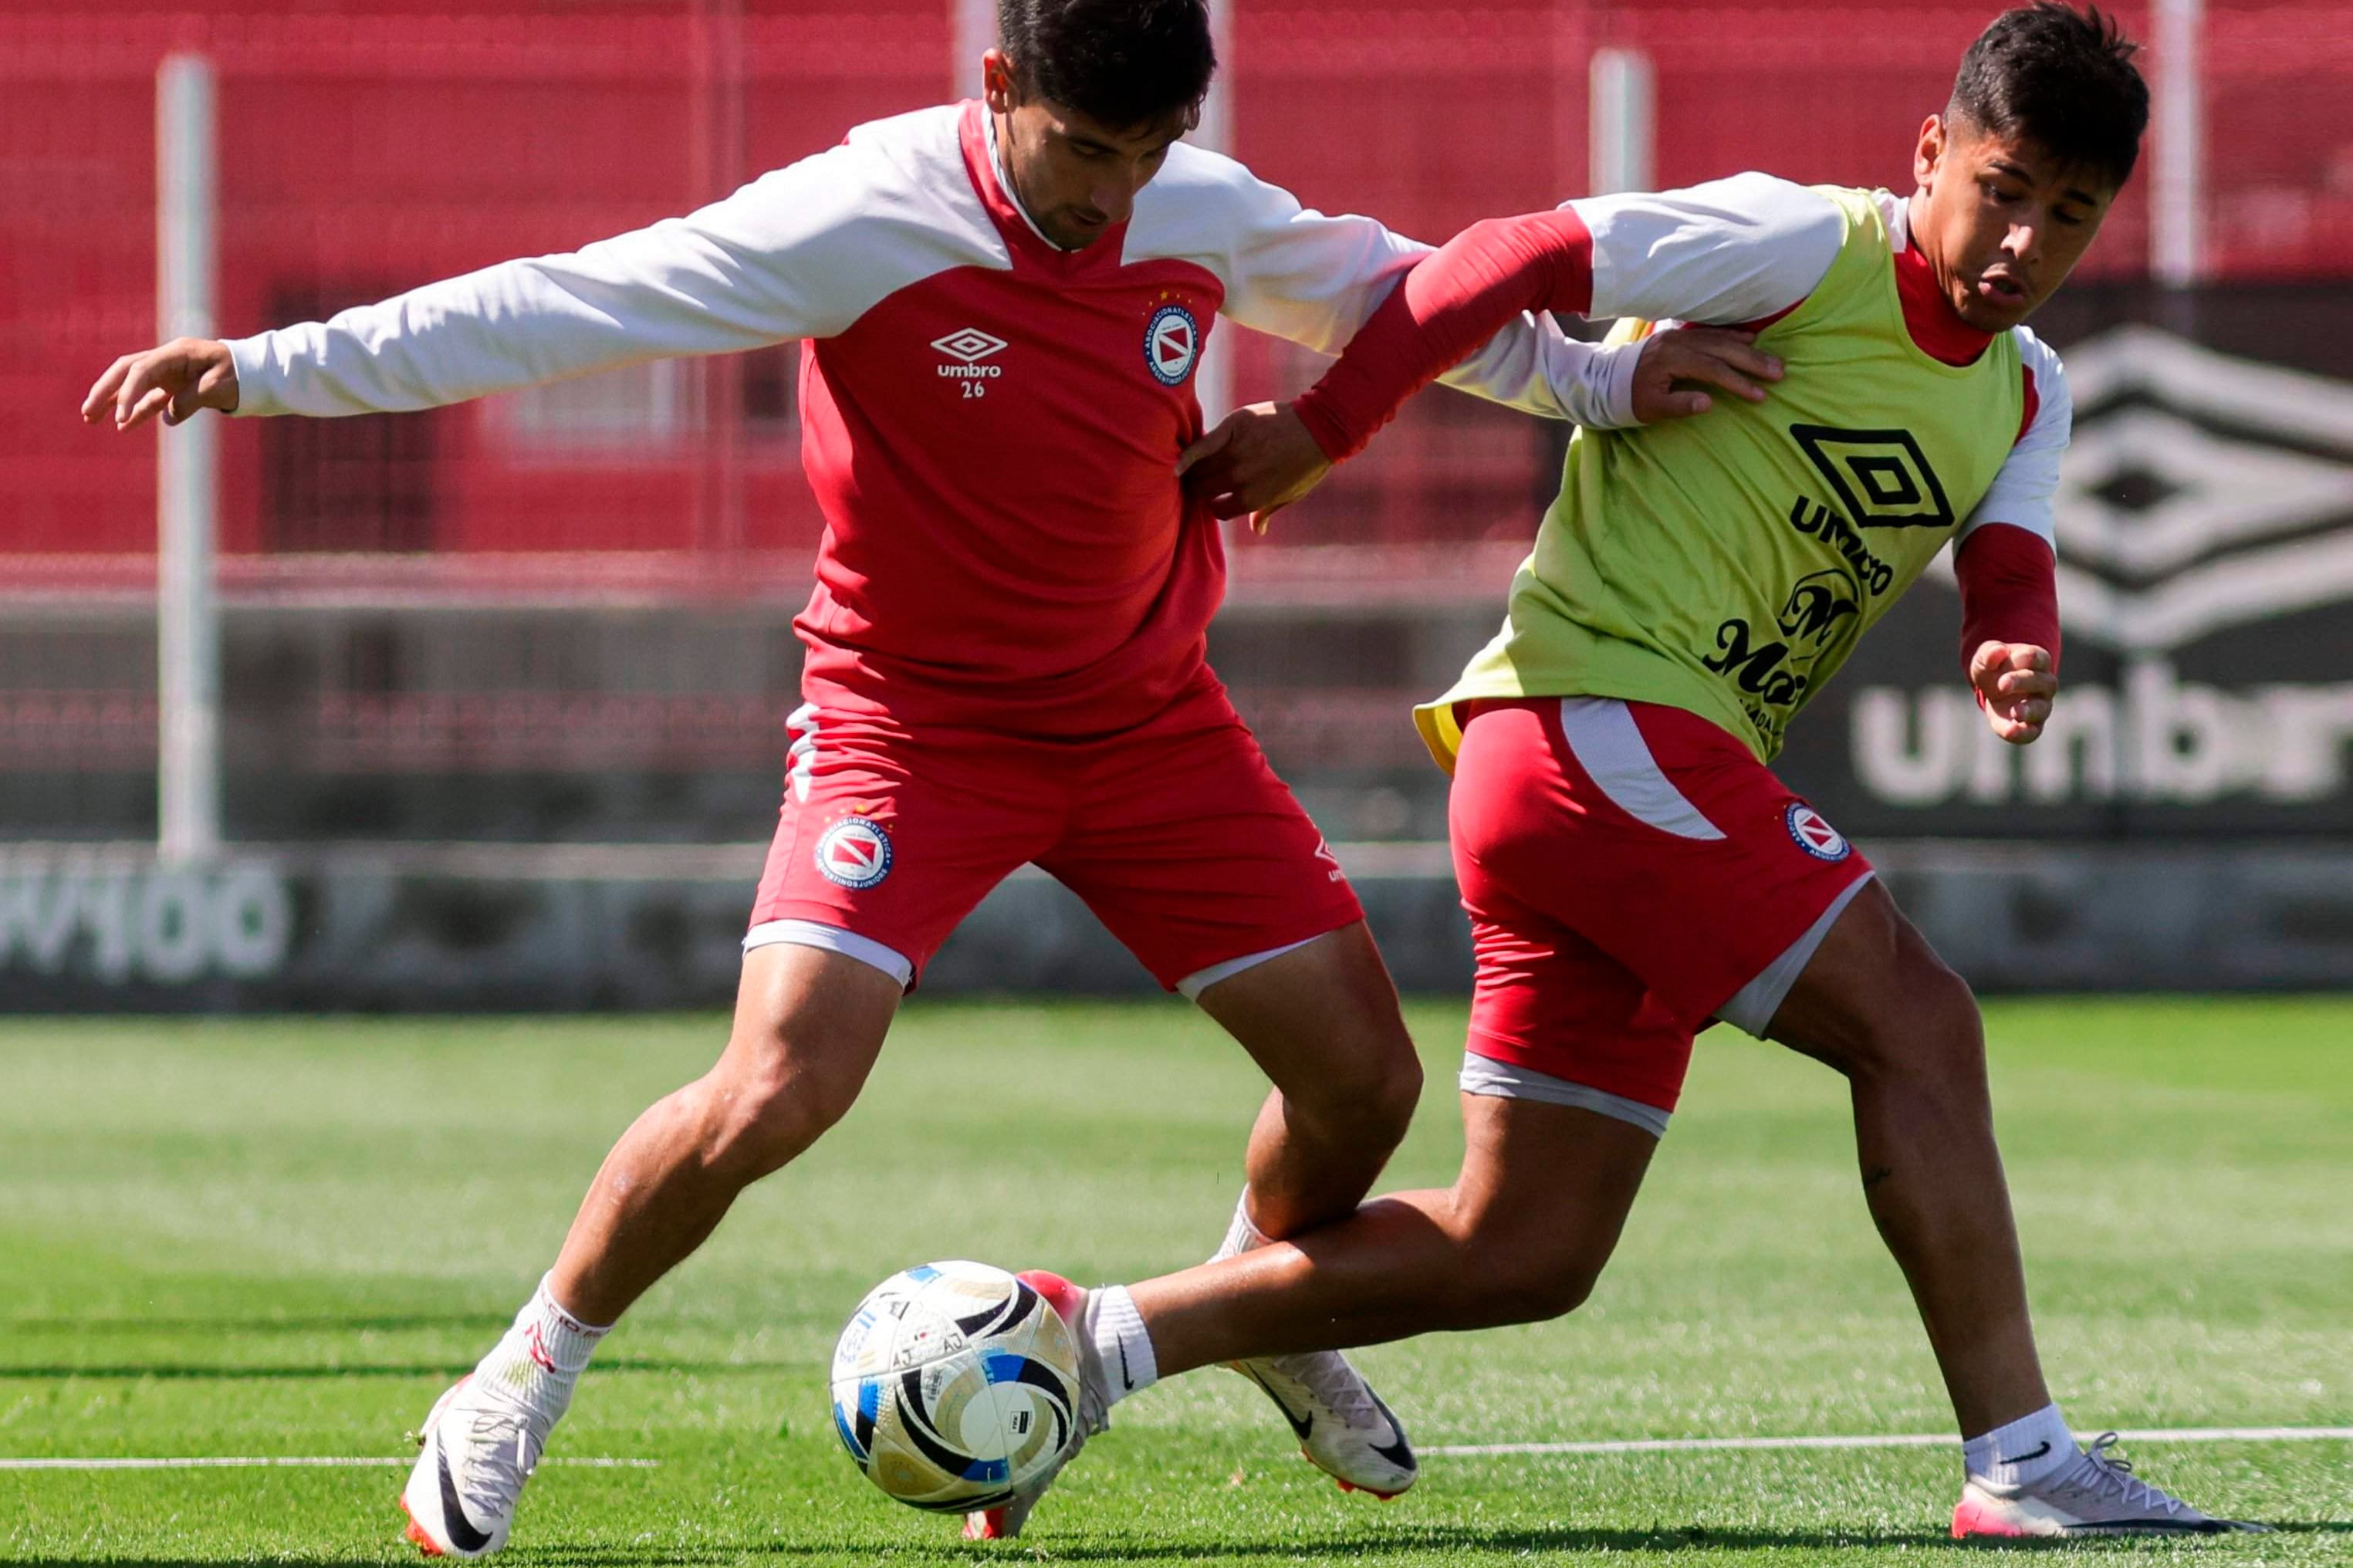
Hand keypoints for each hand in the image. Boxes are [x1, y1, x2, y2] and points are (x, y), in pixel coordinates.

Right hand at [82, 337, 238, 430]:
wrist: (255, 371)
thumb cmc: (240, 374)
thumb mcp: (220, 386)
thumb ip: (192, 399)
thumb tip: (167, 416)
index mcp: (177, 353)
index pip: (142, 370)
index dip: (128, 394)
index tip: (121, 418)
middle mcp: (167, 360)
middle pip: (126, 372)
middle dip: (104, 391)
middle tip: (87, 413)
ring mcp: (169, 373)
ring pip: (133, 384)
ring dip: (113, 401)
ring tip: (91, 419)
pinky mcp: (174, 386)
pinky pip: (150, 398)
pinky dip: (137, 411)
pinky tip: (123, 426)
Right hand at [1176, 401, 1330, 533]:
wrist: (1319, 429)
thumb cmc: (1307, 465)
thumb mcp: (1290, 494)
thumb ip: (1266, 512)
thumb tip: (1257, 530)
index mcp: (1251, 499)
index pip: (1218, 510)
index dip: (1214, 506)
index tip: (1213, 500)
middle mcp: (1238, 478)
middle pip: (1202, 490)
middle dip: (1198, 490)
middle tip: (1197, 483)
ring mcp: (1233, 453)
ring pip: (1199, 469)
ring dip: (1193, 473)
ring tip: (1189, 471)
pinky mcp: (1231, 430)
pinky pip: (1201, 445)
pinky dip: (1186, 455)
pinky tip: (1174, 464)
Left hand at [1628, 326, 1782, 422]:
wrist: (1608, 378)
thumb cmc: (1631, 397)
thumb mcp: (1651, 408)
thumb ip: (1679, 406)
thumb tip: (1709, 404)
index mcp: (1671, 360)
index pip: (1712, 370)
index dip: (1738, 382)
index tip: (1759, 395)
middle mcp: (1678, 343)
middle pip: (1723, 350)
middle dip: (1753, 362)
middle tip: (1779, 372)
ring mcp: (1680, 336)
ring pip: (1720, 339)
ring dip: (1748, 349)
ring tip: (1772, 360)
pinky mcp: (1680, 334)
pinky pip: (1711, 332)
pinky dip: (1732, 335)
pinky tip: (1750, 339)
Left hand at [1969, 641, 2057, 742]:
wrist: (1991, 686)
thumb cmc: (1994, 666)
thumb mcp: (1986, 656)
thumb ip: (1990, 652)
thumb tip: (1997, 652)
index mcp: (2038, 661)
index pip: (2038, 657)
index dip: (2024, 658)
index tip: (2008, 657)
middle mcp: (2045, 684)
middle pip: (2043, 682)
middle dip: (2022, 682)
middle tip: (2002, 684)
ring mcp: (2040, 705)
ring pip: (2042, 708)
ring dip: (2029, 710)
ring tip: (2015, 712)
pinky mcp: (2030, 725)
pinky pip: (2032, 732)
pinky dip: (2023, 733)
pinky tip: (2010, 732)